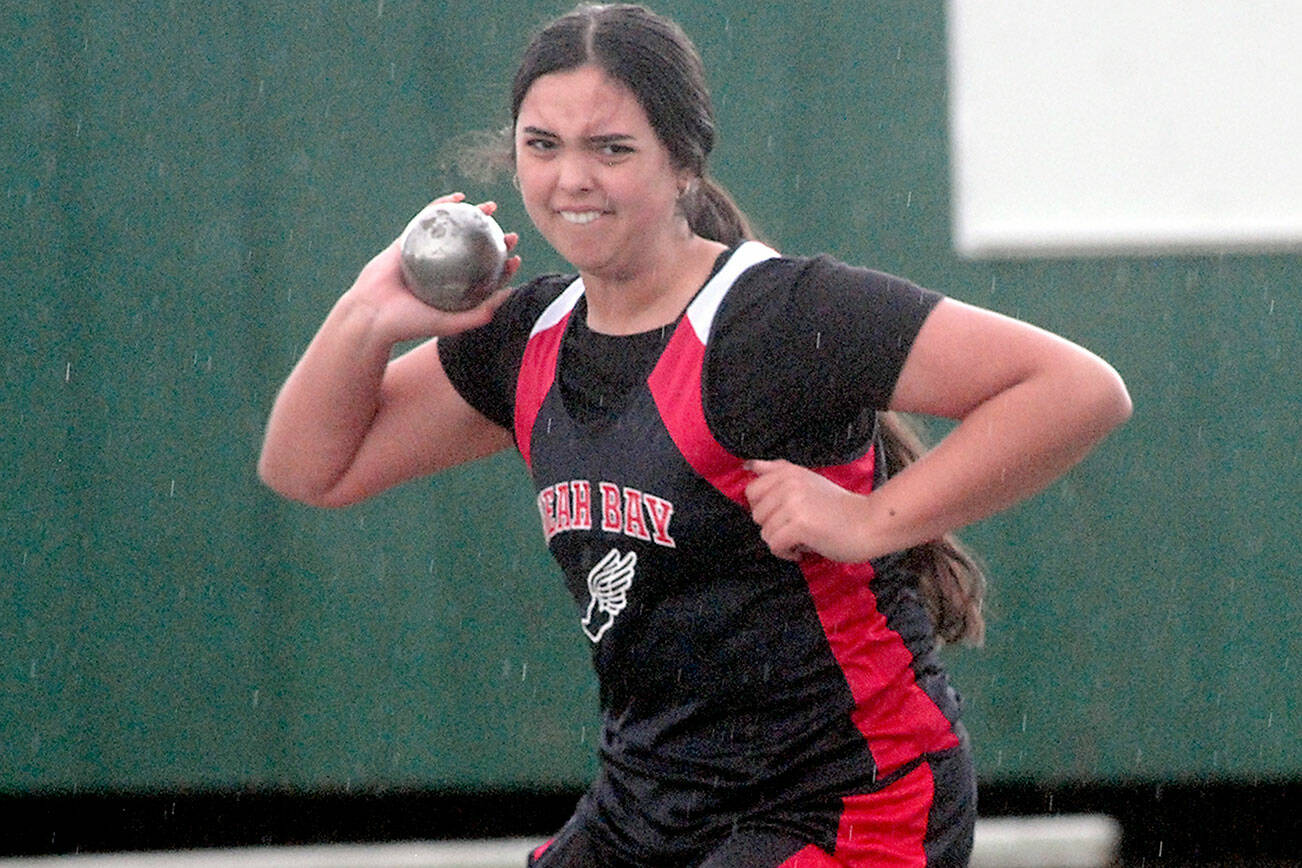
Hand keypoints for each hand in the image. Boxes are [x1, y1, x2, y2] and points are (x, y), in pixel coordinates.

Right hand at [348, 193, 522, 341]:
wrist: (371, 314)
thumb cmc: (408, 324)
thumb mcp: (449, 323)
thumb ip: (479, 314)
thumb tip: (510, 293)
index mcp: (453, 292)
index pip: (484, 277)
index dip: (502, 266)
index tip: (515, 258)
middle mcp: (443, 273)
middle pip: (474, 251)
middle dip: (494, 240)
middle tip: (510, 234)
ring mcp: (426, 255)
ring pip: (454, 231)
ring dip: (474, 217)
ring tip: (491, 207)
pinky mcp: (409, 241)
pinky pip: (428, 219)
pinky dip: (442, 206)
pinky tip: (458, 198)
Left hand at [743, 459, 871, 562]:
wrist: (871, 522)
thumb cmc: (840, 507)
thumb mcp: (808, 480)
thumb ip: (778, 471)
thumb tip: (748, 465)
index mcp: (788, 472)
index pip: (751, 490)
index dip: (765, 508)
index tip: (784, 514)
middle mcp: (788, 483)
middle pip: (756, 515)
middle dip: (773, 526)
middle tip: (797, 528)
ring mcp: (793, 503)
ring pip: (765, 532)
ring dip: (782, 542)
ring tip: (803, 539)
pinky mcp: (799, 525)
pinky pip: (775, 545)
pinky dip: (787, 553)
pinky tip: (804, 550)